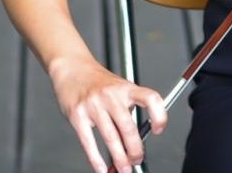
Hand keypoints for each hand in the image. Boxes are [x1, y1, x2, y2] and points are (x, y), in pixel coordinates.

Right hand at [49, 56, 166, 172]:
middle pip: (129, 127)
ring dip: (119, 158)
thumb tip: (134, 139)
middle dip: (135, 150)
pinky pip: (89, 141)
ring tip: (123, 169)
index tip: (159, 130)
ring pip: (111, 137)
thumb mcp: (119, 87)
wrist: (72, 68)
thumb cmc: (98, 81)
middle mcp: (112, 96)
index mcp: (127, 89)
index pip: (151, 99)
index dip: (159, 115)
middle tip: (137, 160)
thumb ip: (128, 108)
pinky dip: (96, 159)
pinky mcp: (78, 115)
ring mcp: (94, 106)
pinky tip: (102, 168)